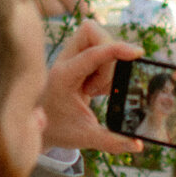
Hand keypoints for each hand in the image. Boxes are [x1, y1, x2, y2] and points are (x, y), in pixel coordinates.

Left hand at [42, 20, 142, 155]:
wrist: (37, 128)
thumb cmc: (58, 130)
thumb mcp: (85, 137)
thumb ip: (112, 141)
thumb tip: (138, 145)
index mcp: (63, 76)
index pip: (93, 52)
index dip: (117, 49)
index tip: (138, 53)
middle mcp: (64, 61)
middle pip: (91, 32)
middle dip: (110, 52)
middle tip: (104, 84)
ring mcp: (69, 58)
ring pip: (96, 38)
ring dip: (108, 61)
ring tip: (97, 90)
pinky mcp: (76, 60)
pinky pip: (97, 49)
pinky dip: (105, 66)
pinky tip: (96, 88)